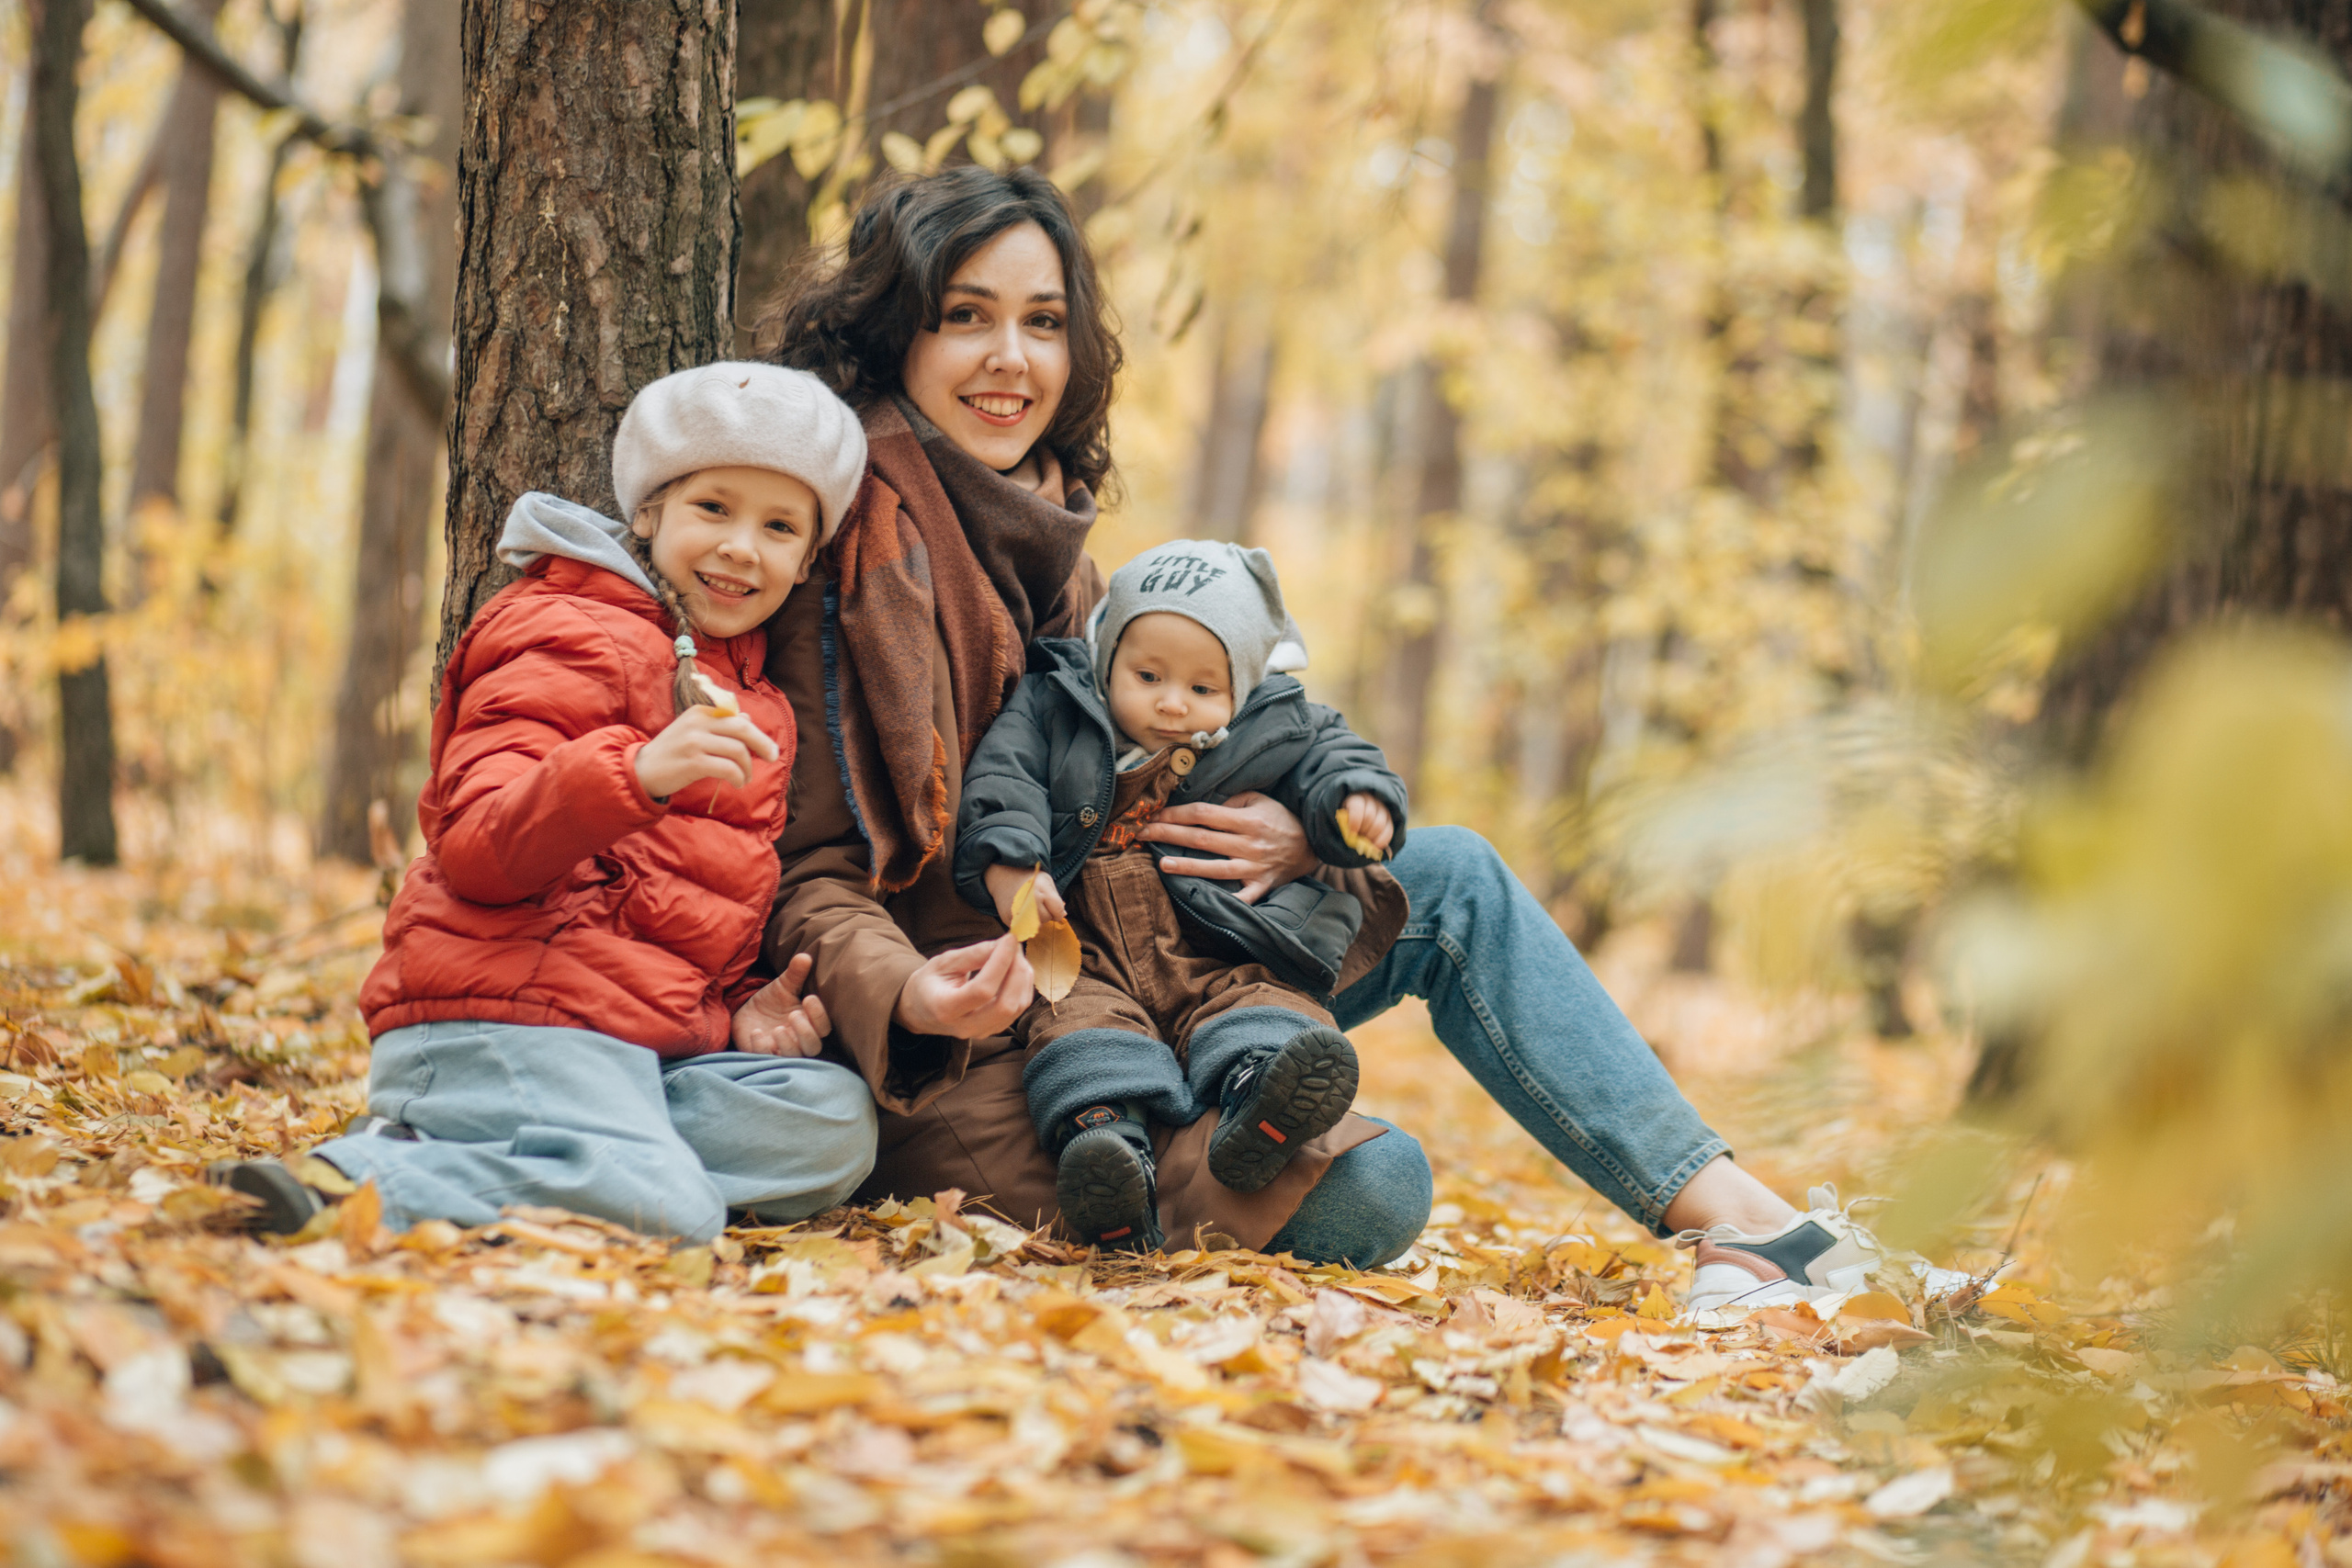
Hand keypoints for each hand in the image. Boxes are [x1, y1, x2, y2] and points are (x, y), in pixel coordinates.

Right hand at [634, 706, 781, 799]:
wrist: (641, 770)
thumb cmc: (672, 753)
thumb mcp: (695, 732)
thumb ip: (720, 725)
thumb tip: (747, 718)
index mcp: (700, 712)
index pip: (737, 718)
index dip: (756, 733)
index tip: (765, 748)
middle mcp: (698, 722)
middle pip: (742, 728)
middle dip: (762, 743)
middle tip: (772, 757)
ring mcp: (694, 741)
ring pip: (737, 750)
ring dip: (748, 767)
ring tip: (744, 778)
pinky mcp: (692, 762)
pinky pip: (728, 768)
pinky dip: (738, 777)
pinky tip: (737, 783)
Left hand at [731, 953, 831, 1056]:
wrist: (747, 1011)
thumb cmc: (772, 1000)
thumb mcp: (783, 985)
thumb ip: (795, 973)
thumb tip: (804, 956)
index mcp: (809, 1022)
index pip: (823, 1027)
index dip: (819, 1015)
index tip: (809, 998)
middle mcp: (798, 1039)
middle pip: (813, 1047)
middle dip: (805, 1033)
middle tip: (793, 1015)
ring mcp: (781, 1048)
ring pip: (793, 1055)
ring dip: (787, 1044)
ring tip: (776, 1029)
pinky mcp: (762, 1053)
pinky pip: (765, 1057)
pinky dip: (761, 1048)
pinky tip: (756, 1033)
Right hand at [893, 934, 1033, 1039]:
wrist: (921, 1010)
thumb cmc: (930, 983)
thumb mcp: (943, 962)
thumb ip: (973, 954)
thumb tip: (1003, 944)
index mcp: (946, 1008)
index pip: (982, 990)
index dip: (1000, 963)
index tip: (1008, 939)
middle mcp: (966, 1026)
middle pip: (1006, 1005)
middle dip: (1017, 972)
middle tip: (1015, 946)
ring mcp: (982, 1032)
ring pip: (1017, 1008)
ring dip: (1023, 977)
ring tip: (1015, 955)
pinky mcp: (993, 1029)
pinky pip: (1018, 1009)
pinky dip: (1023, 986)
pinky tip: (1016, 968)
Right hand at [984, 864, 1064, 928]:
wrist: (1003, 876)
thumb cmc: (1029, 879)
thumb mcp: (1046, 881)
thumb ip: (1056, 899)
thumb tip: (1062, 916)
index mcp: (1041, 890)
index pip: (1057, 911)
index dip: (1057, 910)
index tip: (1051, 904)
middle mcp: (1029, 902)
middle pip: (1046, 919)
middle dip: (1046, 912)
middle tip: (1038, 902)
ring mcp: (1017, 912)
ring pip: (1036, 925)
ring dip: (1036, 919)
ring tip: (1029, 906)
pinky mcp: (1008, 919)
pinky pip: (1024, 928)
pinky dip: (1025, 922)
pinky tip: (1021, 911)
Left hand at [1139, 791, 1318, 903]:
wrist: (1314, 844)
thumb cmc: (1281, 818)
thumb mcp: (1260, 800)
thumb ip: (1232, 801)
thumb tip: (1201, 807)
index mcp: (1248, 819)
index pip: (1204, 814)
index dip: (1177, 814)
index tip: (1155, 815)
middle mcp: (1250, 844)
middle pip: (1202, 839)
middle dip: (1169, 835)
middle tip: (1143, 834)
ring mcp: (1255, 867)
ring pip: (1216, 868)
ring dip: (1187, 866)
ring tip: (1162, 863)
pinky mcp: (1262, 886)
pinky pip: (1242, 897)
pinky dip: (1226, 901)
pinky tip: (1202, 902)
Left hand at [1339, 793, 1394, 856]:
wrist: (1358, 819)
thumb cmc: (1347, 819)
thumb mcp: (1342, 819)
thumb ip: (1345, 825)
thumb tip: (1351, 837)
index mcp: (1356, 798)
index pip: (1357, 806)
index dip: (1355, 820)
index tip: (1352, 833)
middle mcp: (1372, 801)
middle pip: (1369, 816)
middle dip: (1362, 831)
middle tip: (1357, 838)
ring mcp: (1383, 810)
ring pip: (1380, 825)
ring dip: (1370, 837)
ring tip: (1364, 842)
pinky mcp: (1390, 820)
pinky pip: (1389, 831)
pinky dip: (1381, 841)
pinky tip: (1374, 846)